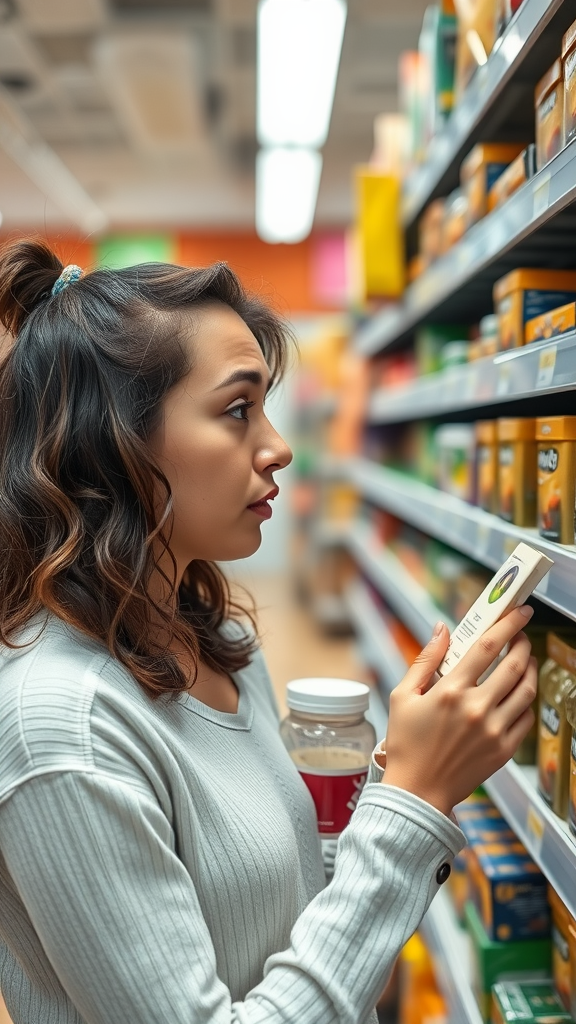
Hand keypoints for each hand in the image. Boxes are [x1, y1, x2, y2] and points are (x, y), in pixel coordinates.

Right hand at [382, 605, 536, 816]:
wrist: (417, 792)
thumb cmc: (405, 743)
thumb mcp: (402, 696)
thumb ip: (425, 659)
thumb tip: (442, 629)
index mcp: (450, 691)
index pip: (487, 647)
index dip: (508, 624)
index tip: (520, 611)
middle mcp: (476, 708)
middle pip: (514, 665)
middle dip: (523, 643)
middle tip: (521, 635)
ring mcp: (493, 731)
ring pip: (526, 691)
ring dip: (530, 670)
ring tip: (524, 661)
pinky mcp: (504, 750)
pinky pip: (526, 718)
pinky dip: (526, 701)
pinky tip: (517, 695)